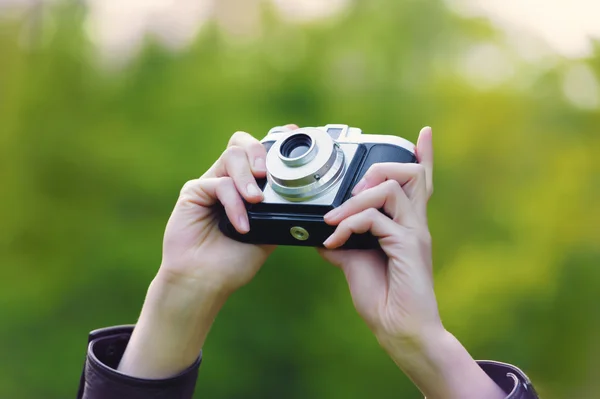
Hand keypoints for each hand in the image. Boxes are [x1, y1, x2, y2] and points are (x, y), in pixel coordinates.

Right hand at [118, 125, 297, 378]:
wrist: (205, 282)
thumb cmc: (234, 262)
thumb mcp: (268, 234)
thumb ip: (279, 212)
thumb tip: (308, 200)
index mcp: (246, 186)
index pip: (259, 152)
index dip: (275, 140)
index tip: (294, 133)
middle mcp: (228, 180)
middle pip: (242, 143)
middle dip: (259, 151)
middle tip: (267, 174)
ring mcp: (210, 184)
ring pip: (232, 157)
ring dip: (247, 177)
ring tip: (256, 200)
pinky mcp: (194, 192)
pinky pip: (219, 185)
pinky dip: (234, 204)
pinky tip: (241, 226)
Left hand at [319, 127, 504, 398]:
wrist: (400, 330)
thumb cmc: (384, 298)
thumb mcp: (355, 264)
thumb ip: (343, 243)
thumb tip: (320, 233)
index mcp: (407, 225)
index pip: (420, 182)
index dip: (423, 156)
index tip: (423, 132)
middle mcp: (415, 224)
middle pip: (410, 173)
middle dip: (375, 170)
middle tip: (350, 193)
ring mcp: (414, 234)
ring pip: (390, 189)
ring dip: (354, 200)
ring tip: (333, 221)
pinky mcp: (407, 247)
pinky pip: (375, 220)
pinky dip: (348, 227)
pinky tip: (333, 244)